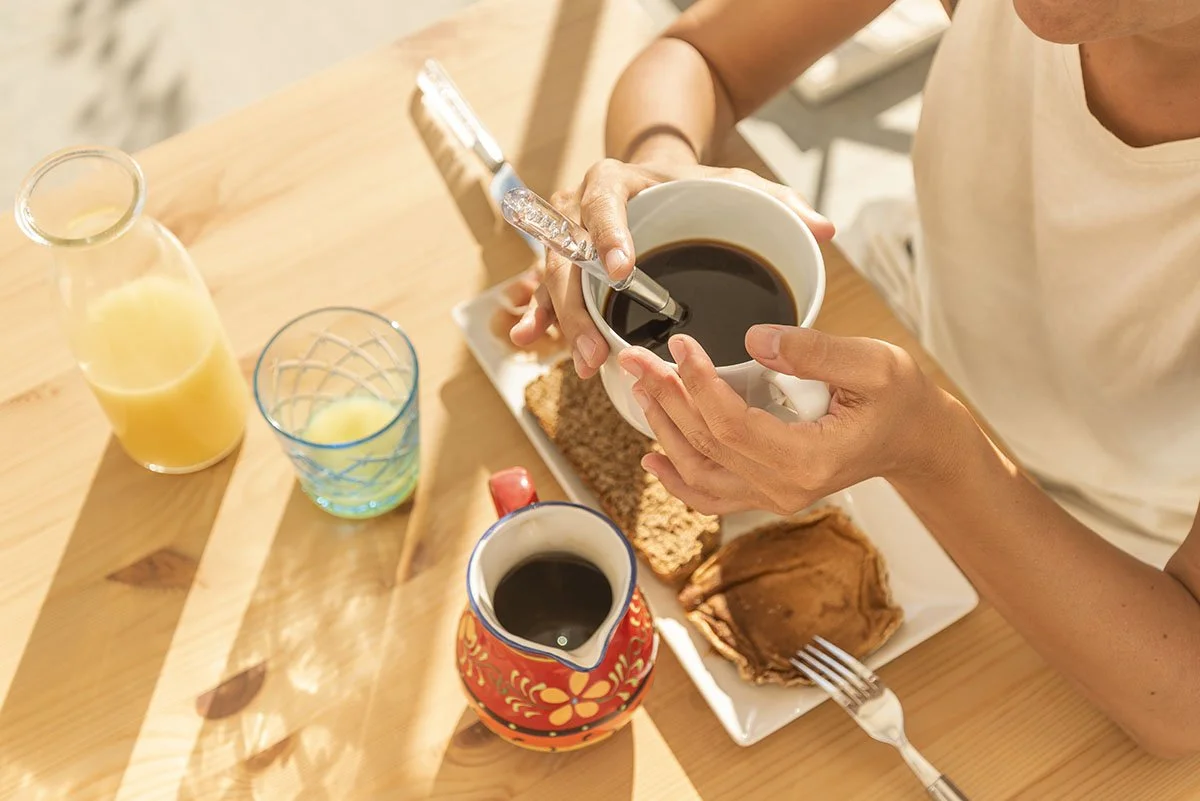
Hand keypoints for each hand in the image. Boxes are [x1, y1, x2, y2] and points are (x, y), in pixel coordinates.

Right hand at [508, 158, 834, 378]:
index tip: (622, 269)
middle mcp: (581, 206)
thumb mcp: (737, 184)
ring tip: (584, 361)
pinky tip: (530, 342)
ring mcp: (568, 237)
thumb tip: (825, 230)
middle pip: (568, 254)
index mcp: (619, 180)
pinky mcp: (565, 264)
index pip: (604, 201)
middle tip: (597, 345)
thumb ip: (780, 203)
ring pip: (554, 279)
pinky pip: (546, 291)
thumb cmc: (696, 186)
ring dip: (563, 322)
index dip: (608, 235)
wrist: (657, 177)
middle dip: (579, 304)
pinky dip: (541, 317)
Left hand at [617, 326, 958, 514]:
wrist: (913, 438)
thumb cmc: (899, 400)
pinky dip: (677, 478)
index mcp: (811, 459)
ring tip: (640, 388)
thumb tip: (757, 339)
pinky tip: (651, 456)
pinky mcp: (766, 492)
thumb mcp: (874, 363)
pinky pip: (711, 494)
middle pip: (707, 445)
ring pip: (699, 472)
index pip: (732, 425)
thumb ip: (816, 351)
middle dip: (666, 398)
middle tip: (636, 359)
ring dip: (663, 430)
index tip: (680, 344)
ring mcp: (774, 496)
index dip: (698, 384)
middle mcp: (786, 488)